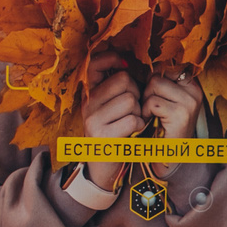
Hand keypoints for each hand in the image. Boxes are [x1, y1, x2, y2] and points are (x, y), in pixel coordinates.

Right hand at [81, 50, 142, 188]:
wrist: (103, 168)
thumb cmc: (113, 131)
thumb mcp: (108, 106)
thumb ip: (114, 86)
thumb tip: (126, 62)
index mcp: (88, 94)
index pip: (95, 63)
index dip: (111, 58)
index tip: (123, 64)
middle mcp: (87, 104)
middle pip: (124, 81)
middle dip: (136, 93)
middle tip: (132, 109)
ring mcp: (93, 120)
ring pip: (131, 100)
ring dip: (139, 111)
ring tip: (132, 121)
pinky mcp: (104, 136)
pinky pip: (133, 119)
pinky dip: (139, 125)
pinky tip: (133, 132)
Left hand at [143, 67, 205, 136]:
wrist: (170, 154)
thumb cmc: (164, 126)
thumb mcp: (167, 100)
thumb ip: (162, 82)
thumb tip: (150, 68)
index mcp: (192, 87)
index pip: (167, 67)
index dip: (154, 79)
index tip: (153, 95)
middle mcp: (194, 92)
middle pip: (158, 75)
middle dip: (148, 90)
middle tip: (151, 107)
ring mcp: (189, 103)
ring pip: (154, 85)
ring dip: (146, 101)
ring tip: (151, 114)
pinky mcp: (180, 114)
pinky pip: (152, 102)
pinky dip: (145, 112)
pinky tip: (150, 121)